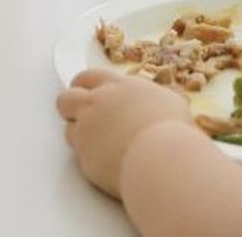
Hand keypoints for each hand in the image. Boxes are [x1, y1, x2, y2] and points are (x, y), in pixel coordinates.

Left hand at [56, 70, 192, 196]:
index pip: (88, 78)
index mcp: (117, 86)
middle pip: (66, 99)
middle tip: (82, 119)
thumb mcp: (170, 103)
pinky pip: (79, 156)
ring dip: (81, 137)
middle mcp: (97, 103)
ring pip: (69, 129)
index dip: (85, 88)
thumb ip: (150, 99)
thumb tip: (152, 104)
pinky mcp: (83, 154)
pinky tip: (109, 163)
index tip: (87, 95)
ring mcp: (86, 128)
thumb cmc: (174, 132)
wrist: (163, 159)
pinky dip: (91, 159)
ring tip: (105, 147)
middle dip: (70, 108)